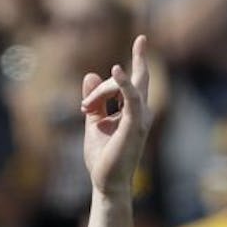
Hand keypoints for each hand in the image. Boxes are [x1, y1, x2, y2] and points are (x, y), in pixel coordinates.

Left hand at [81, 35, 151, 197]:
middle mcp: (142, 111)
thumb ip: (94, 101)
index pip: (136, 82)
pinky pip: (131, 97)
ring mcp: (141, 117)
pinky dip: (122, 83)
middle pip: (136, 79)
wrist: (107, 182)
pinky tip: (115, 70)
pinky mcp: (135, 124)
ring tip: (85, 107)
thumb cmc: (103, 157)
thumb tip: (90, 75)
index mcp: (133, 111)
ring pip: (126, 86)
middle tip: (135, 46)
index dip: (135, 62)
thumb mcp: (94, 123)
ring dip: (101, 91)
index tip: (137, 43)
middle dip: (140, 57)